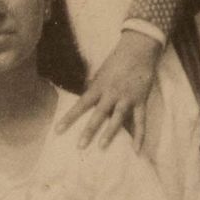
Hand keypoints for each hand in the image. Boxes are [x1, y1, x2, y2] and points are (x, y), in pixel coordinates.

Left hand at [58, 30, 160, 149]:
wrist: (138, 49)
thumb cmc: (116, 61)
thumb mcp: (100, 73)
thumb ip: (93, 89)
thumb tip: (83, 103)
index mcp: (99, 86)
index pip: (81, 104)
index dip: (69, 118)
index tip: (58, 130)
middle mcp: (112, 93)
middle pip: (99, 114)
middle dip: (89, 130)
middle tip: (80, 146)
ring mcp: (127, 98)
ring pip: (118, 118)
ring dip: (110, 133)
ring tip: (102, 147)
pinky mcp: (141, 101)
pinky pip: (141, 121)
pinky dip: (140, 136)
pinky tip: (137, 150)